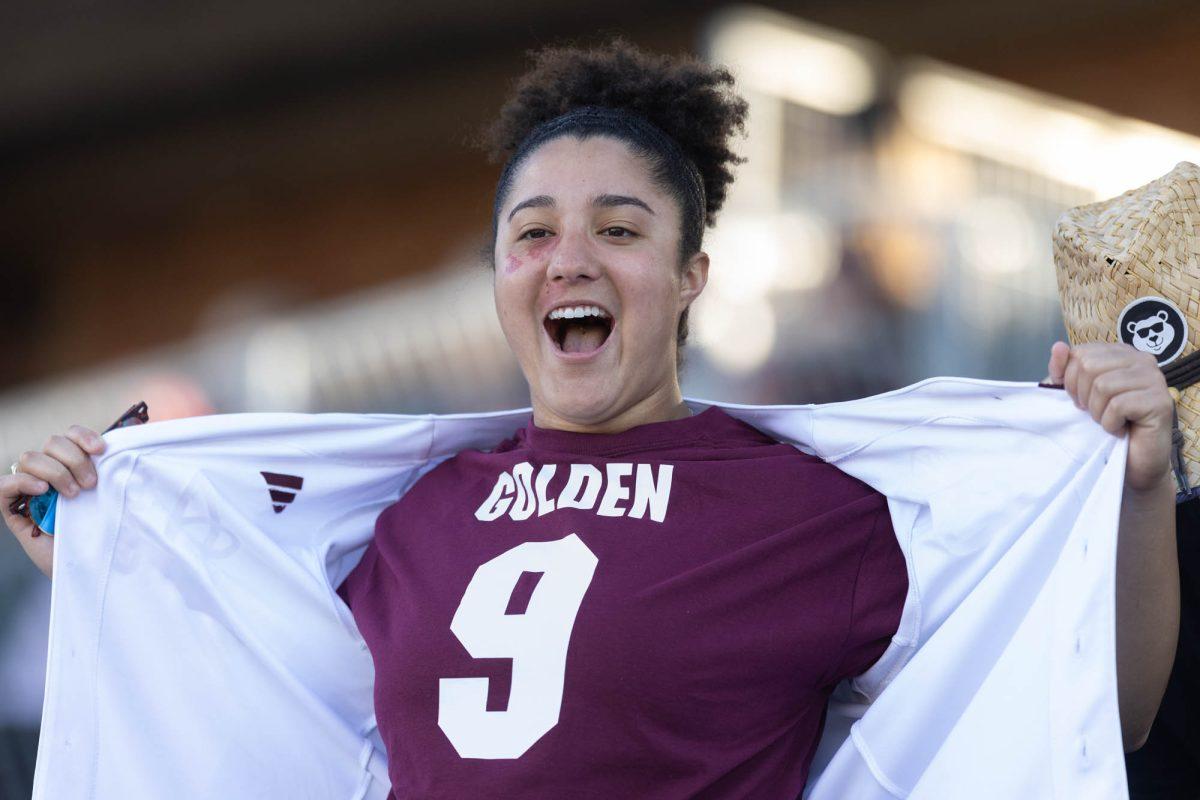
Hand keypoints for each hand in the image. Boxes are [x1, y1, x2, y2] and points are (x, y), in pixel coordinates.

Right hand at [1, 425, 104, 577]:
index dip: (83, 436)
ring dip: (56, 472)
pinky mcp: (12, 509)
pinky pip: (4, 485)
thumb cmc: (103, 533)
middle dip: (75, 459)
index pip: (70, 435)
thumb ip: (114, 474)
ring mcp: (29, 490)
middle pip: (52, 442)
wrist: (88, 570)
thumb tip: (132, 446)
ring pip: (31, 458)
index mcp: (72, 464)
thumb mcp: (112, 499)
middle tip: (91, 484)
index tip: (102, 451)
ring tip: (73, 495)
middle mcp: (49, 472)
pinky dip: (22, 481)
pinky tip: (41, 490)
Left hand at [1044, 341, 1173, 491]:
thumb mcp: (1076, 394)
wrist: (1130, 461)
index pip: (1081, 353)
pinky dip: (1111, 423)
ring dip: (1097, 412)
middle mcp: (1141, 360)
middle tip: (1096, 412)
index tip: (1082, 399)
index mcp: (1121, 353)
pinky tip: (1120, 428)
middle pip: (1089, 367)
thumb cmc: (1104, 423)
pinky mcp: (1160, 401)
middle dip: (1083, 396)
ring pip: (1103, 386)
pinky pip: (1118, 406)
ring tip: (1110, 420)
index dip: (1071, 381)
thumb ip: (1063, 371)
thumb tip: (1058, 346)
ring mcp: (1154, 379)